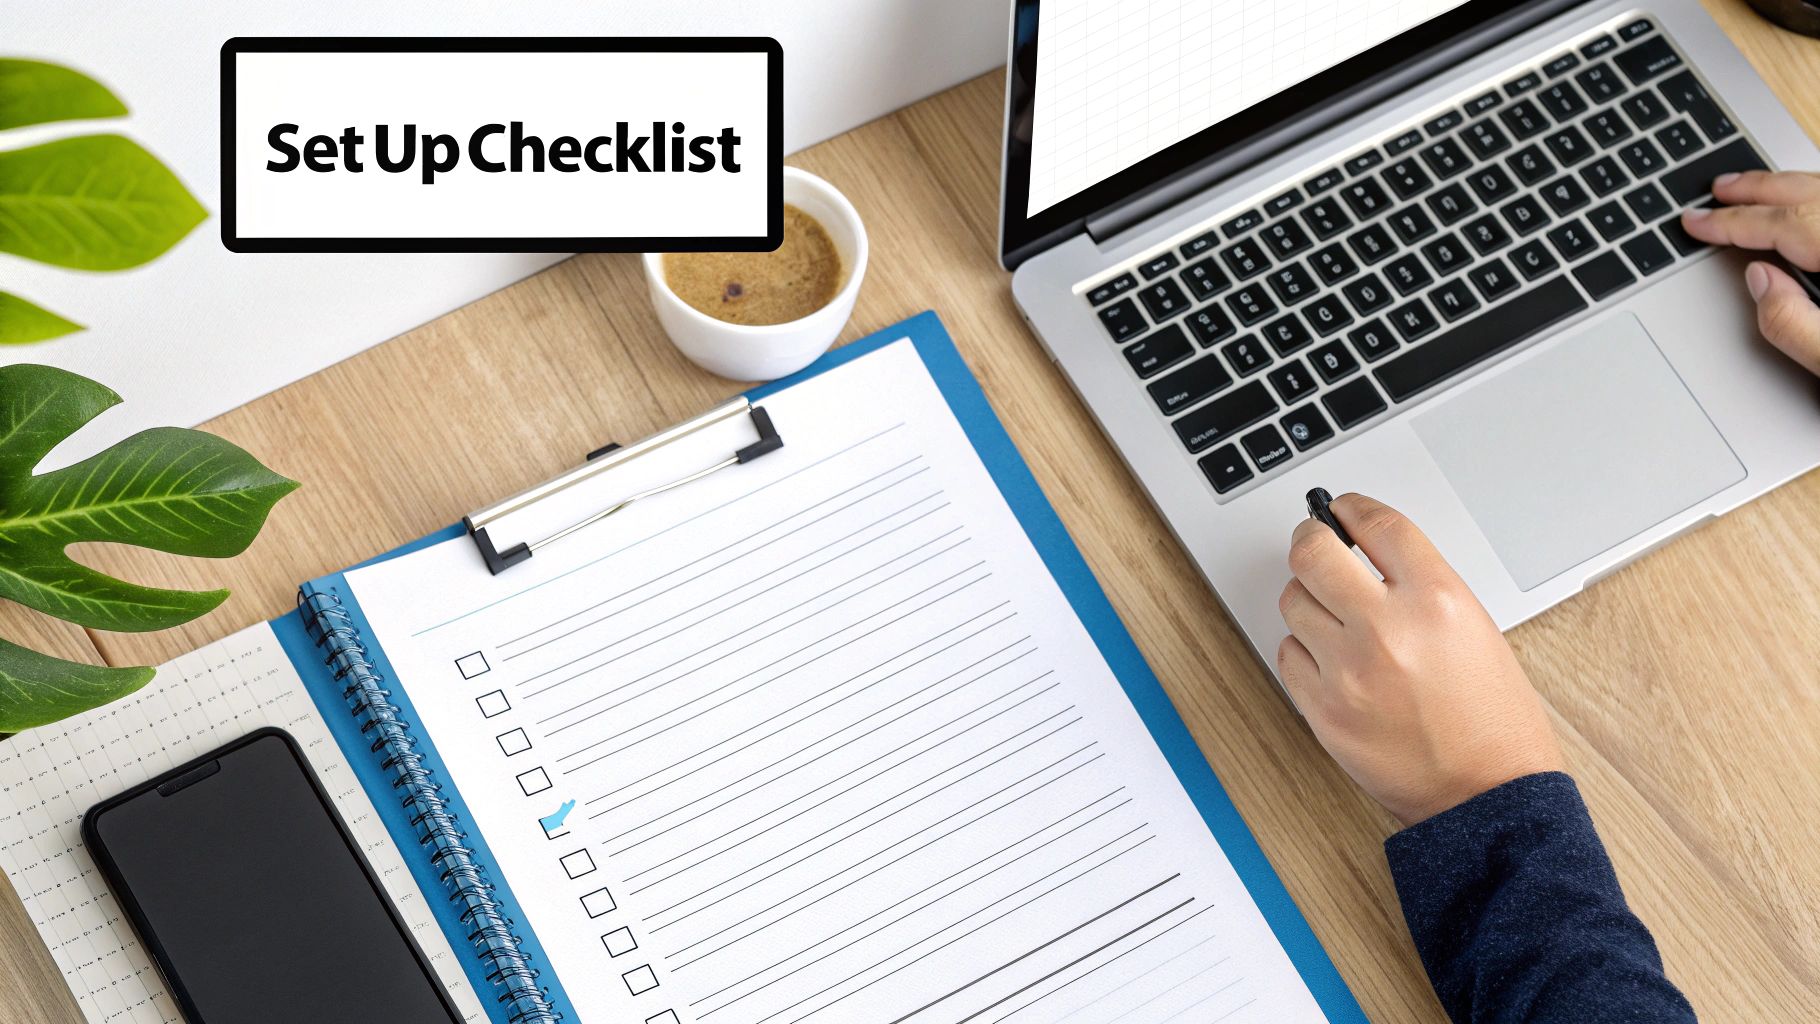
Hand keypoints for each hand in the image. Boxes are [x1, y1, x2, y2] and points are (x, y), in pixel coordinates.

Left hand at [1276, 493, 1562, 825]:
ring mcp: (1347, 670)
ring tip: (1333, 614)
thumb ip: (1420, 586)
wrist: (1486, 795)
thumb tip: (1368, 553)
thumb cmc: (1493, 720)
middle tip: (1314, 541)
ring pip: (1293, 602)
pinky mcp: (1322, 708)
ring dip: (1308, 599)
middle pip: (1314, 552)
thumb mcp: (1475, 629)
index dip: (1352, 509)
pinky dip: (1304, 649)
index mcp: (1437, 600)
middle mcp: (1387, 629)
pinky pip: (1289, 654)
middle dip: (1310, 539)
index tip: (1342, 508)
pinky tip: (1331, 659)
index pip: (1377, 526)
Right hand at [1681, 170, 1819, 375]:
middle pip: (1808, 195)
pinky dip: (1814, 198)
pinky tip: (1805, 202)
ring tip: (1756, 189)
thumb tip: (1760, 281)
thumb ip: (1793, 324)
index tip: (1696, 222)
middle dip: (1757, 190)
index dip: (1732, 222)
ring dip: (1788, 187)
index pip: (1784, 224)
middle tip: (1718, 189)